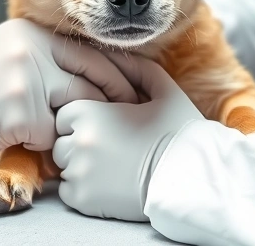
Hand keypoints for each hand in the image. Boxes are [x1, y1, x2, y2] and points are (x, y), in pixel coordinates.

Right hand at [0, 19, 139, 164]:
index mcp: (31, 33)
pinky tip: (22, 140)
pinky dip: (44, 144)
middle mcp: (31, 49)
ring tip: (63, 133)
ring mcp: (26, 79)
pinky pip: (53, 134)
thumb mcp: (8, 56)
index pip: (90, 51)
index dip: (117, 74)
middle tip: (125, 117)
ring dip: (73, 126)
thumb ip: (47, 58)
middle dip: (113, 101)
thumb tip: (101, 75)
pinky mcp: (20, 111)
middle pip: (92, 76)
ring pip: (77, 107)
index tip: (134, 91)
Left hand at [53, 55, 202, 220]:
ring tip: (111, 168)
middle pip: (61, 141)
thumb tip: (113, 54)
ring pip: (63, 166)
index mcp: (91, 113)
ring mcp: (78, 173)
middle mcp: (78, 142)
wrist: (193, 181)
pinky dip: (82, 190)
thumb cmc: (179, 133)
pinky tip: (109, 186)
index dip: (85, 120)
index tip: (108, 128)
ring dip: (80, 166)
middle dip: (79, 144)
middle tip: (110, 150)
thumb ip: (136, 68)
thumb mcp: (164, 90)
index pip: (66, 114)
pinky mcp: (82, 200)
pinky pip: (68, 191)